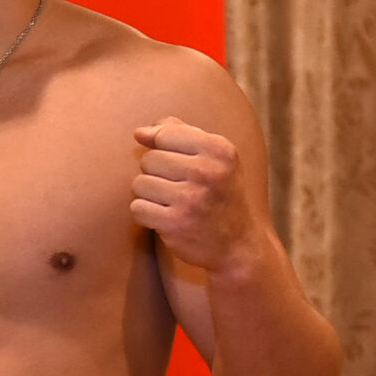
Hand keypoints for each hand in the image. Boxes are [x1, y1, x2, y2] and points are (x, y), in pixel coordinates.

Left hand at [130, 118, 258, 272]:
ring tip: (172, 203)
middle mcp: (207, 172)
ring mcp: (191, 199)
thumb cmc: (220, 194)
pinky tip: (166, 217)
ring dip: (149, 195)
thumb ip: (180, 134)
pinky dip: (146, 214)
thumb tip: (140, 132)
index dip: (161, 147)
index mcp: (219, 150)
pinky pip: (137, 208)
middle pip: (148, 160)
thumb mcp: (214, 158)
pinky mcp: (175, 223)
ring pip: (139, 184)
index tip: (176, 163)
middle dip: (155, 174)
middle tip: (178, 188)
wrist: (238, 244)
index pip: (164, 133)